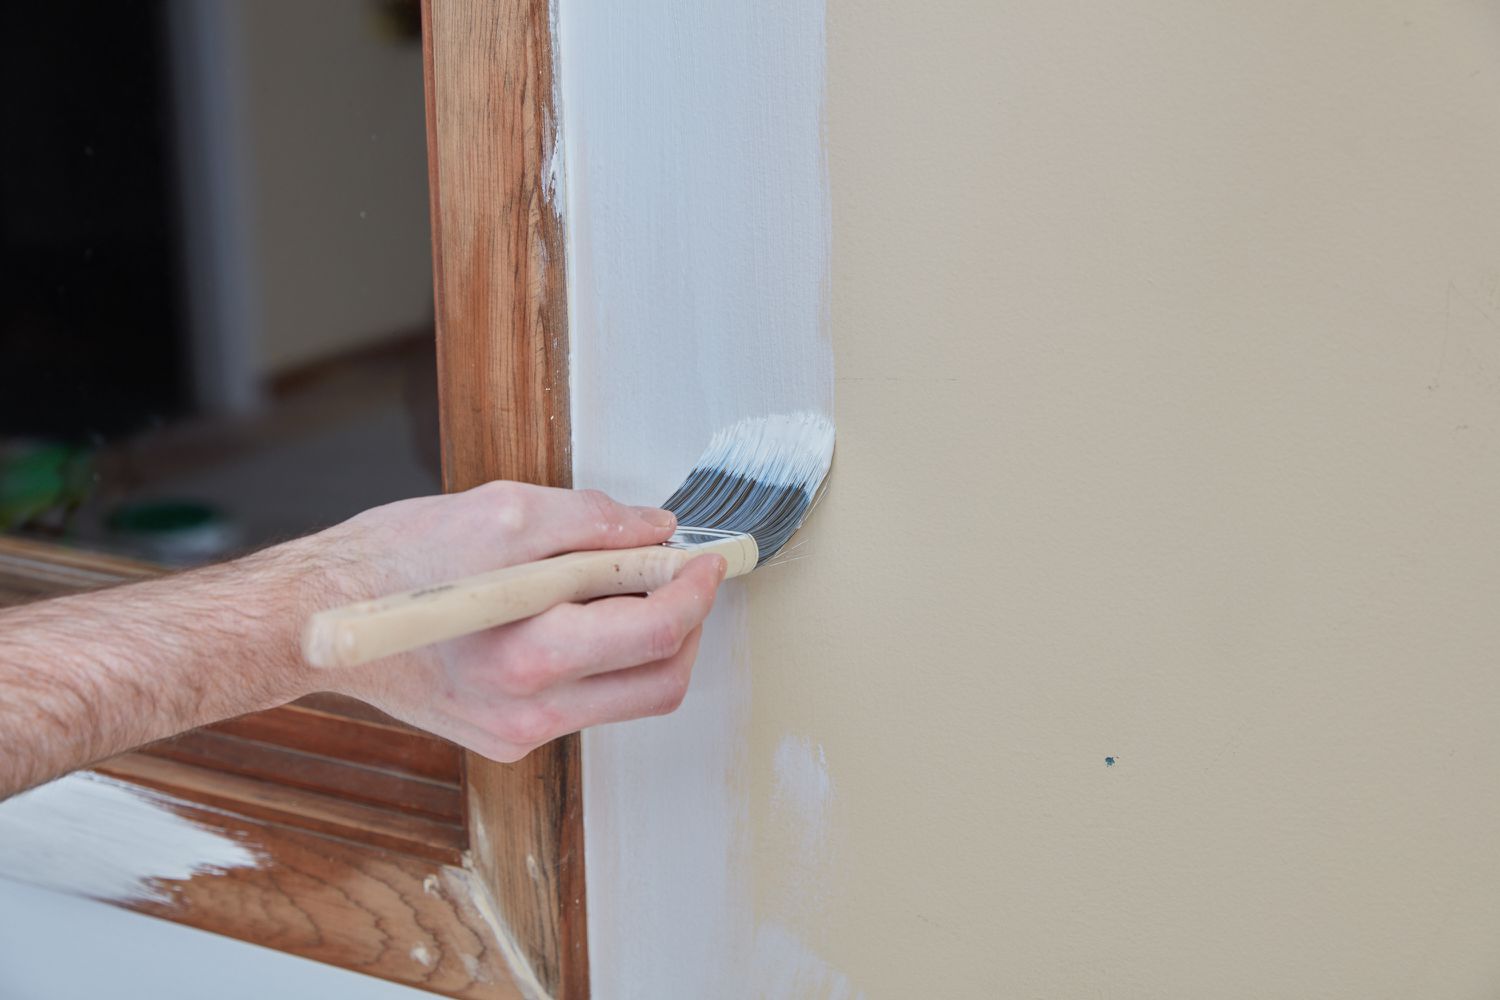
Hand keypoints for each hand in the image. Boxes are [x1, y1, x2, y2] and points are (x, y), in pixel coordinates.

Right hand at [301, 482, 726, 761]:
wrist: (315, 622)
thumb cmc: (390, 563)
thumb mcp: (499, 515)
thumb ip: (591, 523)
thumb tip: (655, 532)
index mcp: (530, 656)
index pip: (656, 635)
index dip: (695, 591)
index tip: (705, 559)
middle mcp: (530, 713)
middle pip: (659, 682)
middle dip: (685, 625)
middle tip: (676, 574)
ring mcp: (519, 734)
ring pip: (627, 697)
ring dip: (646, 642)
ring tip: (616, 586)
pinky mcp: (506, 739)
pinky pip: (585, 702)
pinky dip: (600, 658)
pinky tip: (567, 615)